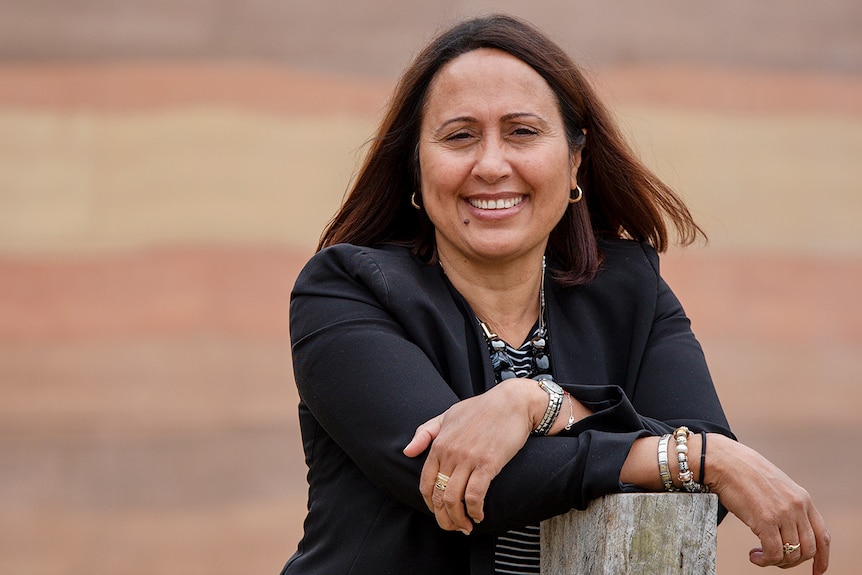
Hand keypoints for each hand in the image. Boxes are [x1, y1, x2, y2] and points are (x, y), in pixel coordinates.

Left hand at [403, 378, 541, 532]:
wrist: (512, 402)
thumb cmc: (482, 408)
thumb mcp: (448, 415)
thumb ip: (426, 433)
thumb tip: (407, 451)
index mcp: (439, 444)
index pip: (426, 482)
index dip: (430, 503)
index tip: (439, 512)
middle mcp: (450, 453)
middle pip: (439, 496)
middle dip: (443, 518)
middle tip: (452, 527)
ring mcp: (468, 459)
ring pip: (454, 499)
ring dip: (458, 519)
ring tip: (465, 526)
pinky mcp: (488, 463)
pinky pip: (475, 495)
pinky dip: (475, 510)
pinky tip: (479, 515)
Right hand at [707, 434, 830, 573]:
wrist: (724, 461)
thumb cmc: (744, 472)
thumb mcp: (776, 486)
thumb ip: (787, 504)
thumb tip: (788, 529)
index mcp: (803, 499)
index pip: (823, 537)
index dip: (822, 559)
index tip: (816, 572)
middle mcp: (798, 507)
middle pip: (808, 549)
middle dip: (792, 561)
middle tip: (774, 559)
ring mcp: (783, 514)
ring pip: (791, 554)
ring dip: (776, 562)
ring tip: (760, 555)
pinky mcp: (765, 520)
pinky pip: (774, 553)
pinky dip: (765, 560)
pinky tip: (753, 555)